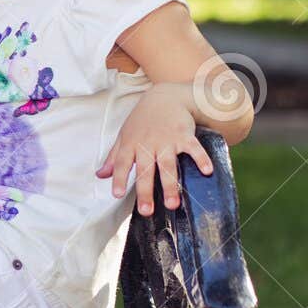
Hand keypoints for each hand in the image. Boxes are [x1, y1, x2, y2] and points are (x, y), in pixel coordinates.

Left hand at [94, 83, 213, 215]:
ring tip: (172, 204)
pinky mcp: (184, 135)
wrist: (164, 97)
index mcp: (131, 144)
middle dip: (146, 190)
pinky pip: (193, 148)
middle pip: (146, 169)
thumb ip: (113, 157)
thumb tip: (100, 175)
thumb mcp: (125, 135)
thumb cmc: (142, 120)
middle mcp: (148, 143)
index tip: (117, 195)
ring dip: (170, 185)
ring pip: (168, 164)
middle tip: (147, 211)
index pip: (122, 163)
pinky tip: (207, 171)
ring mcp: (167, 139)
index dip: (119, 178)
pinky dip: (201, 158)